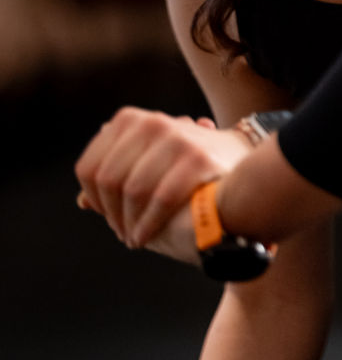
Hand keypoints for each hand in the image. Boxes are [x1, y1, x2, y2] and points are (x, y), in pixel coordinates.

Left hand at [76, 108, 251, 248]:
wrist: (241, 162)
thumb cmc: (188, 169)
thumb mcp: (148, 163)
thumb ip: (116, 179)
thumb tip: (82, 202)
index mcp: (130, 120)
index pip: (89, 168)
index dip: (93, 199)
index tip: (106, 216)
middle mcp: (151, 123)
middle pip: (109, 181)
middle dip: (112, 214)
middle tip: (122, 232)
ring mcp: (176, 138)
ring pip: (133, 192)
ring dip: (129, 223)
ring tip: (135, 238)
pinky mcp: (198, 157)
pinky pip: (161, 199)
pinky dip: (149, 224)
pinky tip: (147, 236)